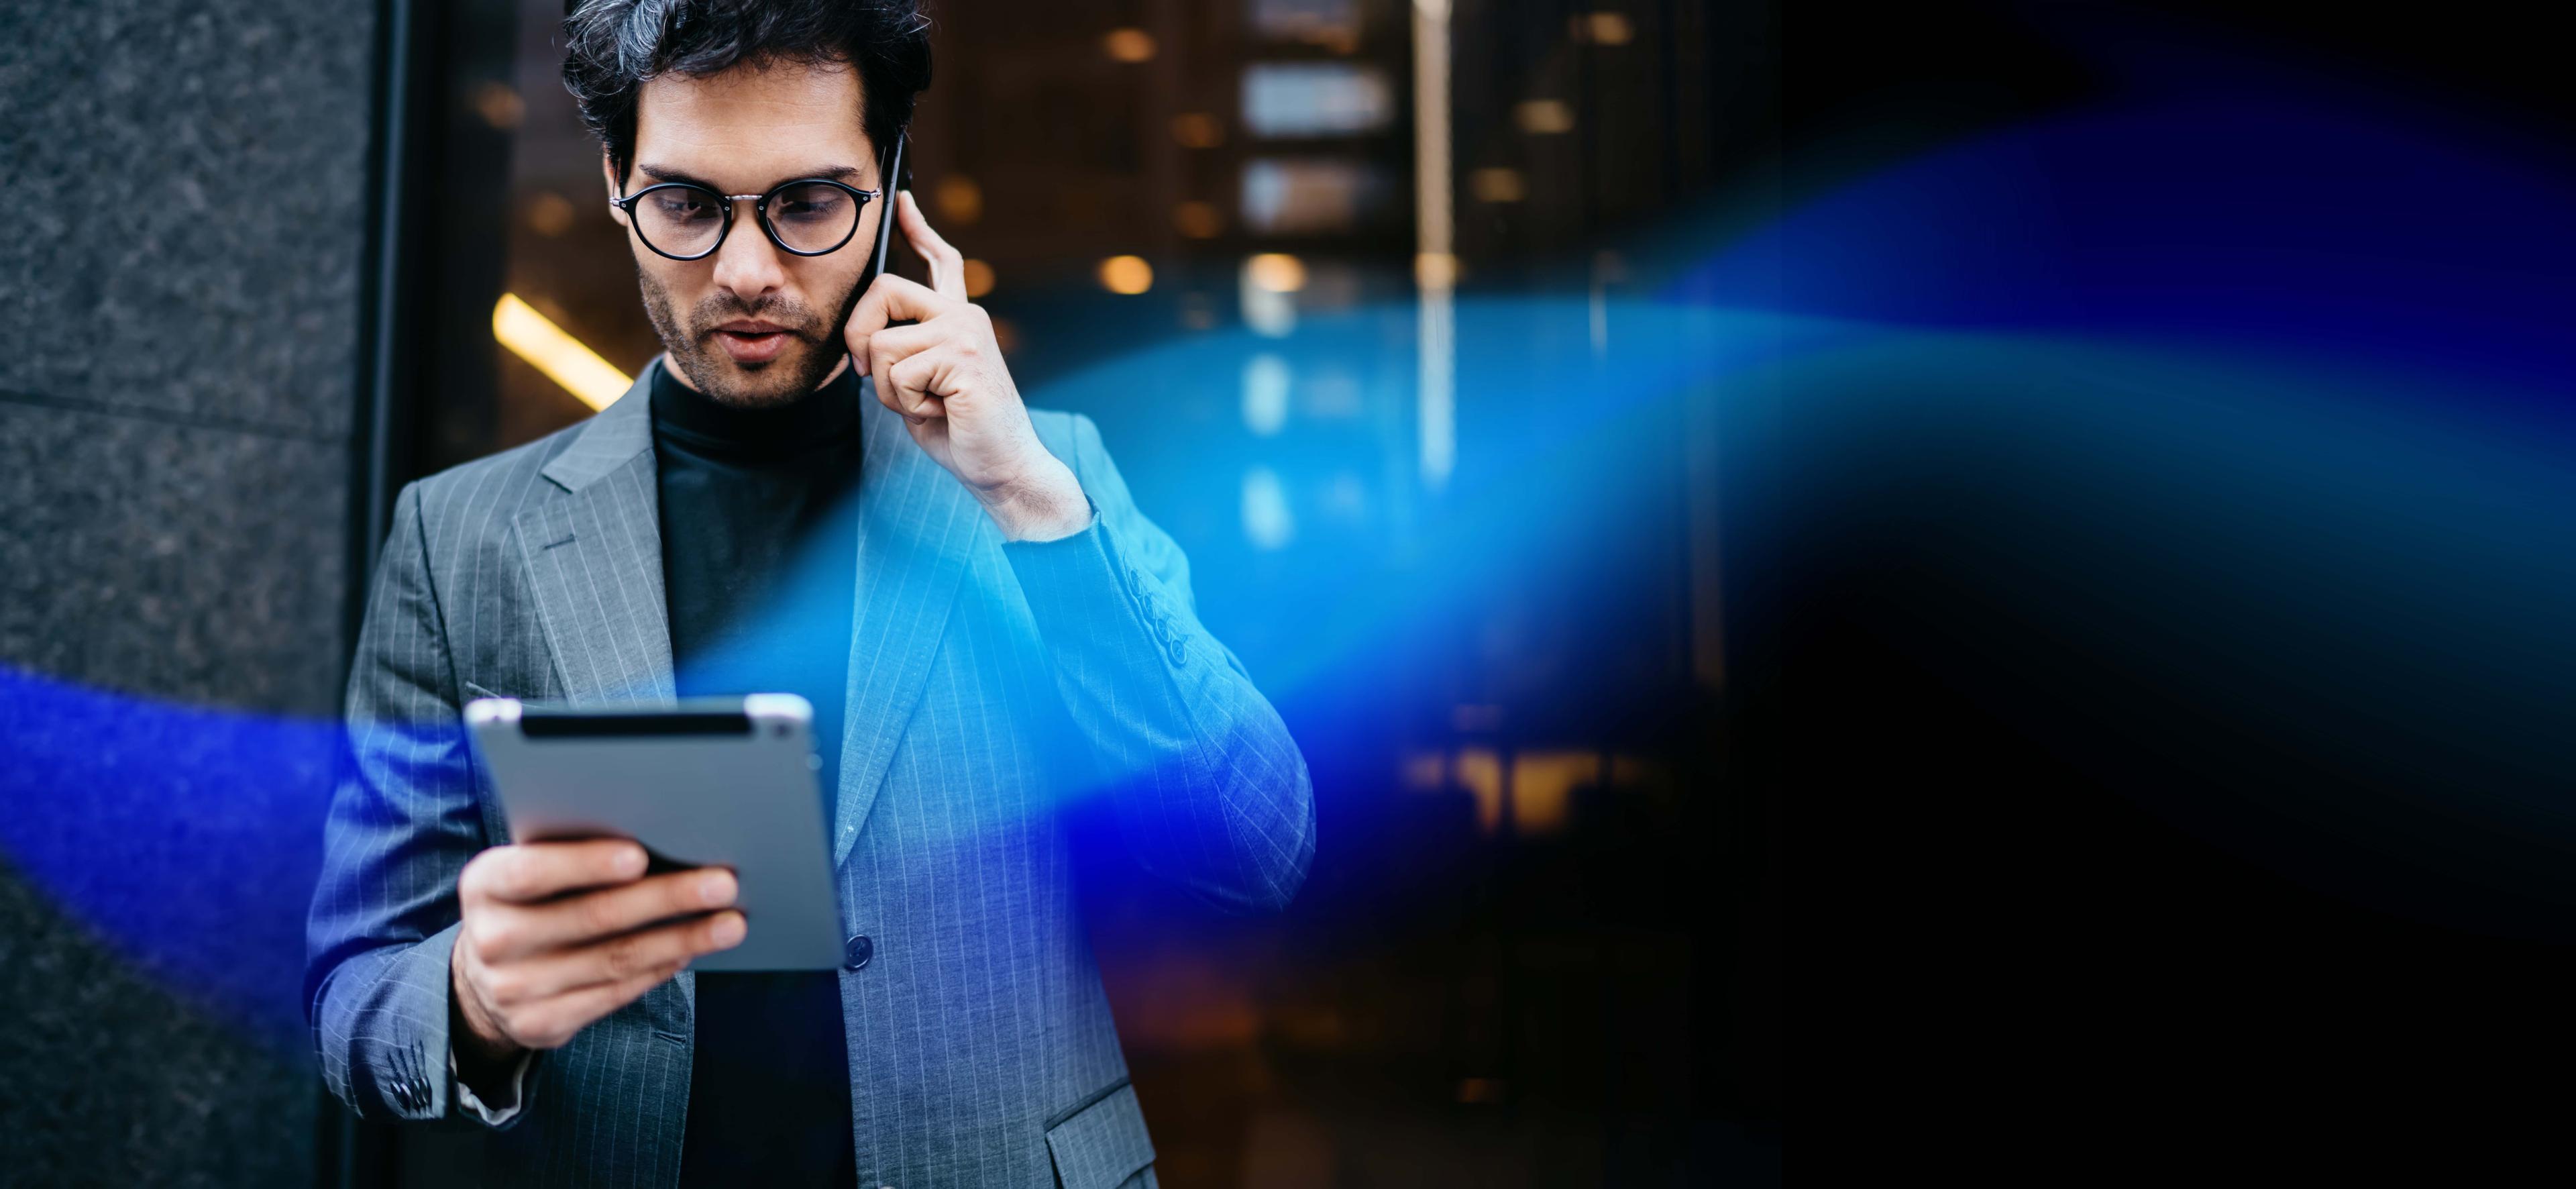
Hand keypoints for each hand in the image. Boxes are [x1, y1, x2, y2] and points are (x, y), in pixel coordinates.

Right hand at [449, 840, 744, 1078]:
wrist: (481, 979)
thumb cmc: (527, 903)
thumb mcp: (524, 872)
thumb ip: (568, 854)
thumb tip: (659, 834)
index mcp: (484, 885)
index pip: (532, 872)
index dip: (585, 864)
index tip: (639, 856)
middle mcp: (493, 938)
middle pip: (591, 916)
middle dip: (665, 898)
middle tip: (722, 883)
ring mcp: (514, 988)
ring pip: (614, 959)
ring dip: (681, 939)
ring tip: (729, 923)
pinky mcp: (540, 1023)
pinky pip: (614, 994)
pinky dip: (659, 970)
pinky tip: (691, 951)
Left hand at [845, 191, 1090, 541]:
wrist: (1003, 468)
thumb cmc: (960, 432)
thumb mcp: (919, 384)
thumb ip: (899, 353)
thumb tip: (863, 340)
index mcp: (958, 319)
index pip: (939, 261)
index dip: (918, 229)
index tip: (901, 201)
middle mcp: (964, 317)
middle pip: (883, 289)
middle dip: (857, 334)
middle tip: (866, 373)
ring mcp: (965, 334)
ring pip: (880, 344)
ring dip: (886, 388)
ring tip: (924, 404)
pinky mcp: (963, 359)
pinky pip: (896, 374)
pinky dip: (904, 404)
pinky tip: (938, 411)